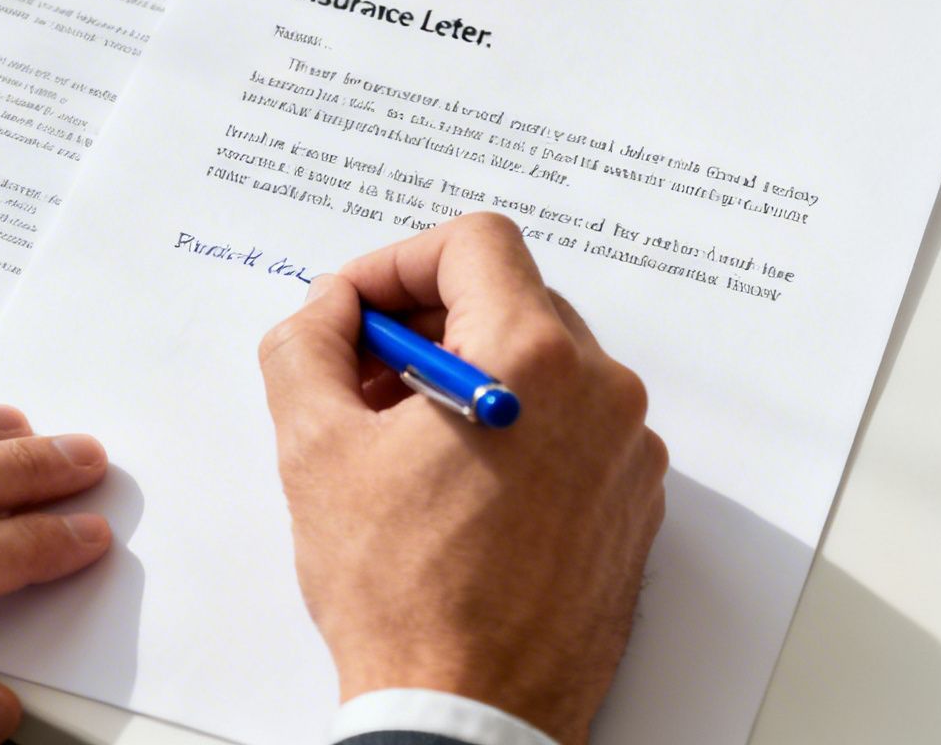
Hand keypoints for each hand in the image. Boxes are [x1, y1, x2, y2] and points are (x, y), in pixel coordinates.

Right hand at [259, 212, 667, 744]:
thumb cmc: (403, 595)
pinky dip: (515, 429)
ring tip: (403, 443)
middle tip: (362, 379)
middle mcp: (603, 392)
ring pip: (543, 365)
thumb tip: (326, 309)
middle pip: (511, 300)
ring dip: (468, 378)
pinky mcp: (633, 503)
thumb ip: (307, 345)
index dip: (399, 262)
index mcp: (534, 358)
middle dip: (427, 325)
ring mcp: (629, 451)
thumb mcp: (316, 449)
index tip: (356, 309)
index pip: (476, 243)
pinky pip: (573, 426)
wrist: (470, 713)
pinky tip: (456, 486)